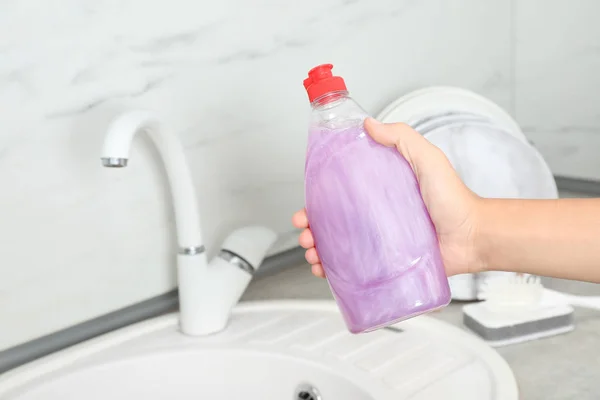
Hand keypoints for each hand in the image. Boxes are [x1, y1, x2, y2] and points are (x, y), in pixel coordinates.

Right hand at [292, 117, 482, 277]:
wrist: (473, 235)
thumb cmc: (454, 198)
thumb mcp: (427, 159)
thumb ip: (402, 138)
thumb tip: (369, 123)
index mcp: (378, 191)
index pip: (338, 194)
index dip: (316, 200)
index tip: (304, 206)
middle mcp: (373, 216)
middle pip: (331, 223)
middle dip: (310, 229)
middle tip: (305, 232)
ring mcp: (378, 242)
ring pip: (337, 247)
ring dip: (317, 250)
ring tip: (312, 252)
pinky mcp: (386, 264)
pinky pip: (354, 268)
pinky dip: (334, 271)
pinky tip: (324, 270)